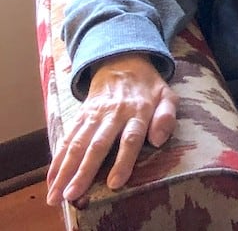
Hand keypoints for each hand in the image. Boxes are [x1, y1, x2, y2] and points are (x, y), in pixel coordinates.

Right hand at [46, 53, 176, 206]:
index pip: (131, 138)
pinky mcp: (81, 115)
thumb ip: (167, 117)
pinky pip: (68, 137)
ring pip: (78, 143)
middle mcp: (114, 113)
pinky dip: (58, 159)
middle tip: (74, 194)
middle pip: (98, 144)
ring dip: (66, 170)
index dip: (123, 161)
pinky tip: (51, 179)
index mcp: (139, 111)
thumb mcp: (167, 96)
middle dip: (85, 171)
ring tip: (56, 195)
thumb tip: (160, 140)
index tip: (114, 183)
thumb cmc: (149, 87)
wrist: (124, 61)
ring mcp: (95, 114)